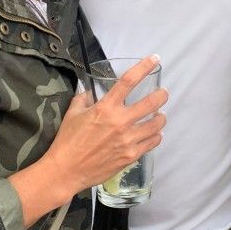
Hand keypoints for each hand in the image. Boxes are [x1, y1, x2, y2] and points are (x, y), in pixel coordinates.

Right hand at [44, 55, 167, 196]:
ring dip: (160, 118)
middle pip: (151, 102)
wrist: (66, 170)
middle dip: (161, 95)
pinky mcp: (131, 156)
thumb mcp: (73, 113)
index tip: (154, 59)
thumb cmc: (68, 140)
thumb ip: (84, 99)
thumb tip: (90, 92)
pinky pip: (152, 142)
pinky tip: (154, 134)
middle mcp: (121, 121)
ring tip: (159, 116)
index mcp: (106, 107)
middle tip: (163, 93)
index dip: (144, 67)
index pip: (128, 81)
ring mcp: (128, 140)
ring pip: (156, 124)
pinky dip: (156, 135)